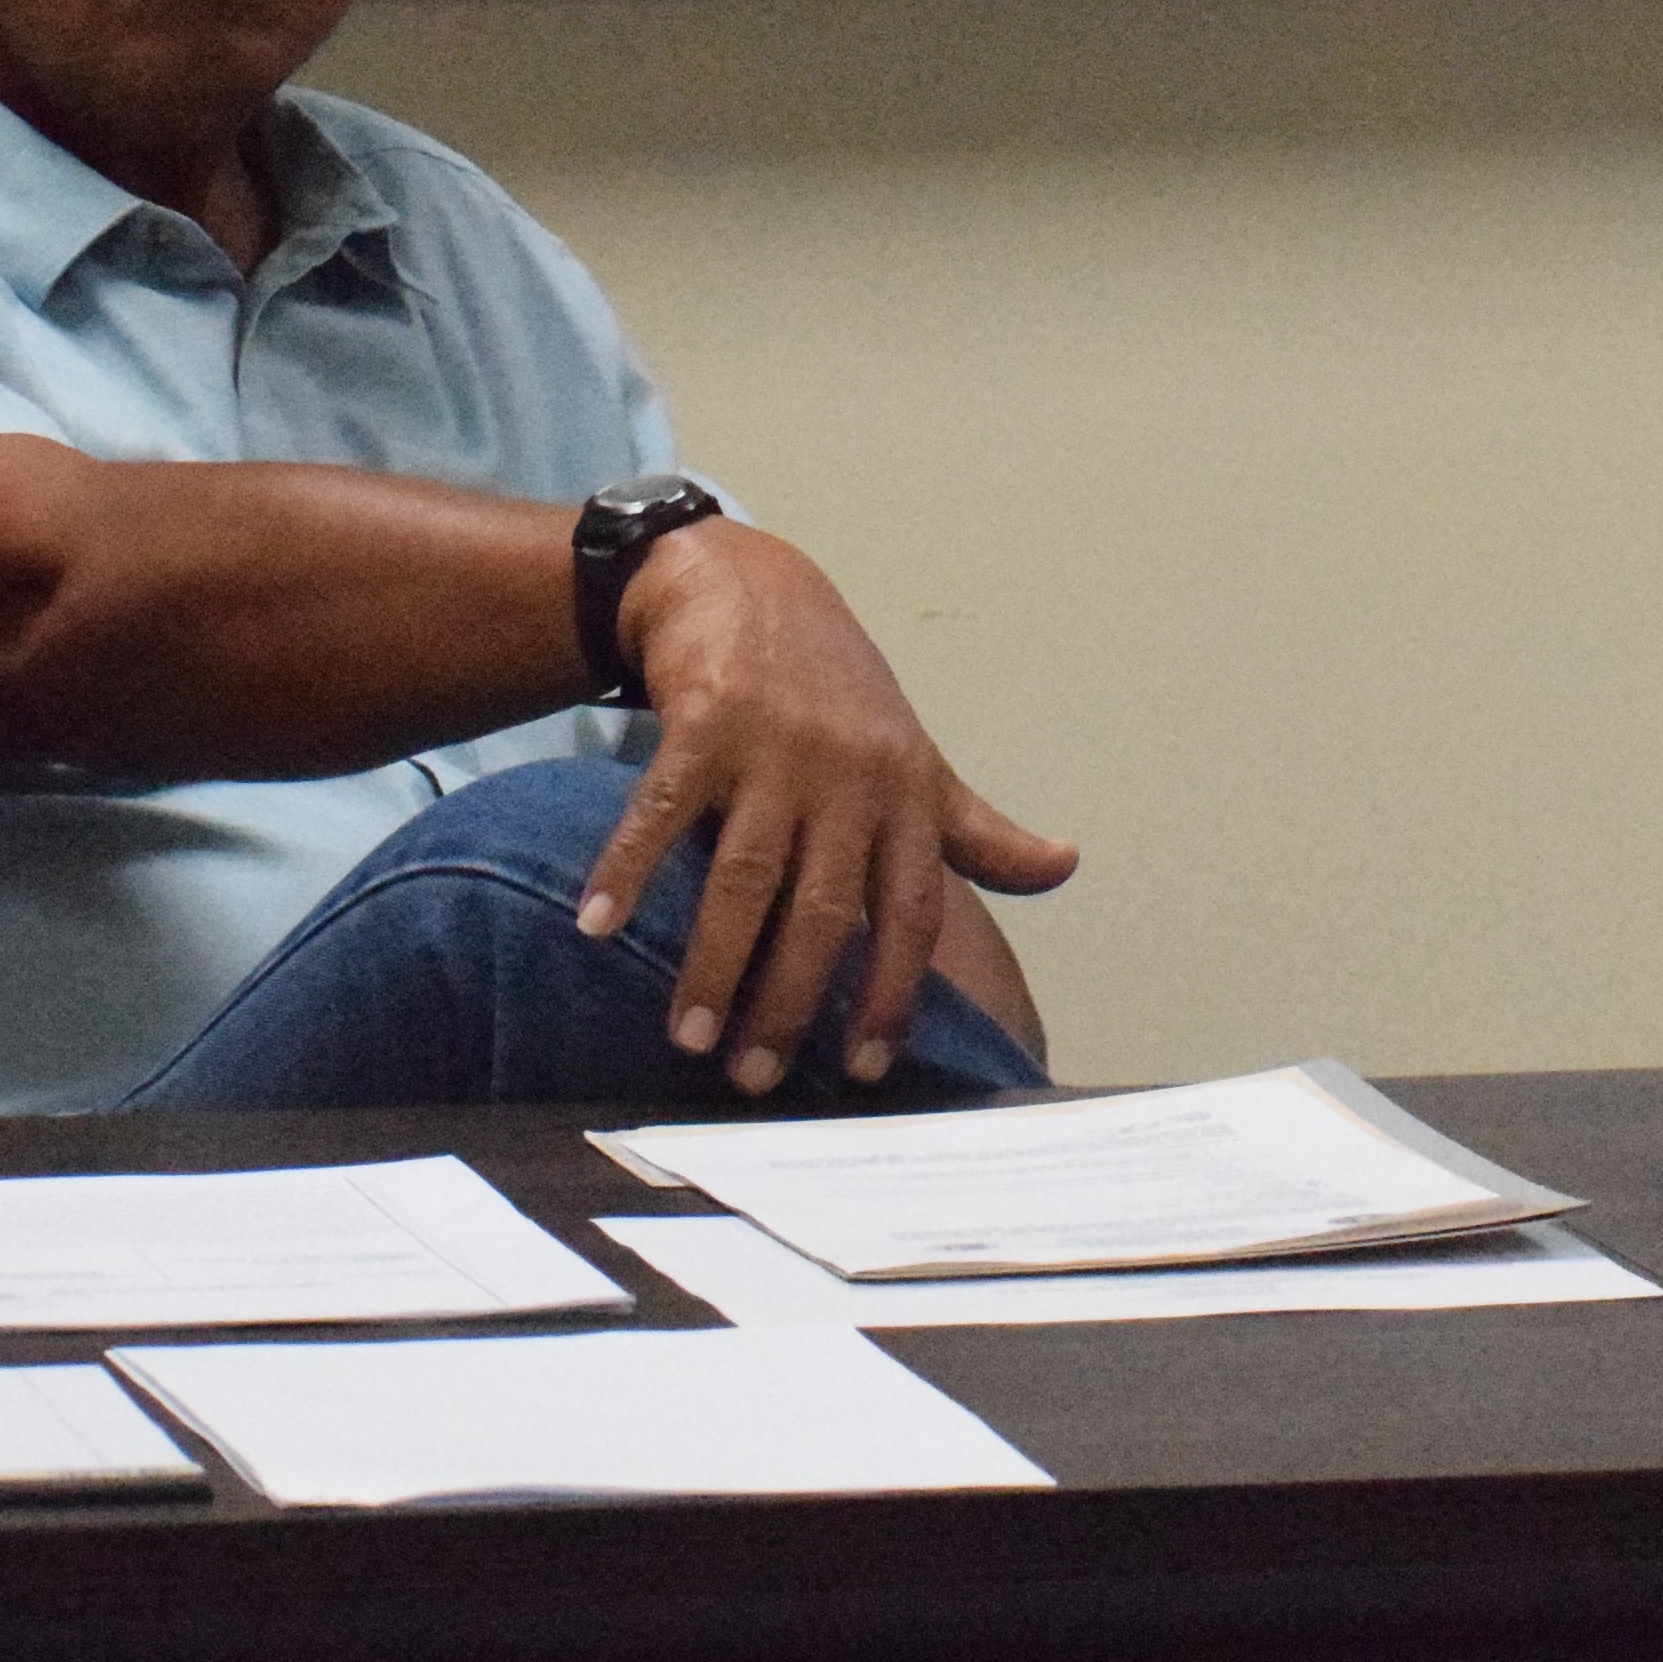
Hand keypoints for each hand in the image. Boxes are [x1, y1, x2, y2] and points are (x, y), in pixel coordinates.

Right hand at [572, 522, 1078, 1094]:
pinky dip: (628, 867)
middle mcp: (851, 774)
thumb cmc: (839, 694)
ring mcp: (778, 747)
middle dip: (791, 1001)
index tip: (864, 1067)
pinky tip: (597, 927)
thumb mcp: (917, 759)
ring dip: (714, 962)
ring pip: (745, 875)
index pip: (910, 911)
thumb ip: (975, 830)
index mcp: (907, 794)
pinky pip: (662, 809)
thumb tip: (1065, 867)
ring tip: (689, 1039)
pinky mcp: (707, 719)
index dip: (892, 991)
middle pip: (823, 909)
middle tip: (754, 1078)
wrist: (750, 584)